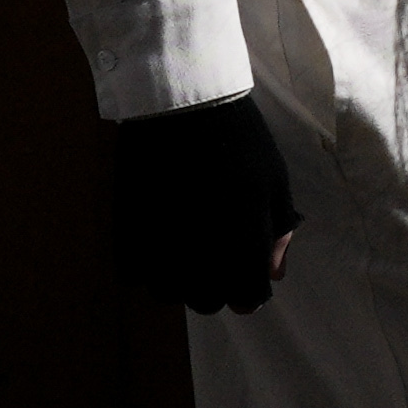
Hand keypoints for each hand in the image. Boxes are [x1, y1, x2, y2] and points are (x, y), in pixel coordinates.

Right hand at [110, 94, 300, 311]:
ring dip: (181, 281)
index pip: (249, 297)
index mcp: (244, 239)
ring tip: (187, 252)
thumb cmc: (240, 139)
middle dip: (219, 289)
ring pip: (169, 292)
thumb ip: (277, 233)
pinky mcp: (130, 231)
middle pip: (208, 302)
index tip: (247, 277)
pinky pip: (136, 273)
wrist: (183, 105)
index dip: (252, 291)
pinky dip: (148, 266)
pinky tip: (159, 242)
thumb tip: (275, 277)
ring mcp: (161, 244)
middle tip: (218, 260)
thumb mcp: (274, 181)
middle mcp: (202, 251)